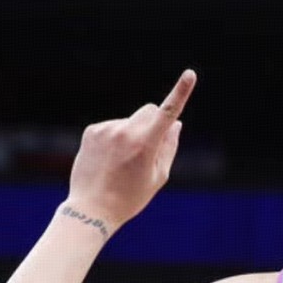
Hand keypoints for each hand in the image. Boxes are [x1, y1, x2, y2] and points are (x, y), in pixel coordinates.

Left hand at [65, 70, 196, 230]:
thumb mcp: (157, 177)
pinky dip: (116, 138)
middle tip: (149, 149)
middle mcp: (125, 132)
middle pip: (149, 111)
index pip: (167, 112)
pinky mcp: (92, 131)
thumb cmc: (129, 197)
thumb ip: (169, 147)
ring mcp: (106, 129)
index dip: (181, 92)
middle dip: (154, 122)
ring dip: (133, 134)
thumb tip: (176, 123)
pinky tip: (108, 159)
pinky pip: (113, 127)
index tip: (190, 73)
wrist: (91, 209)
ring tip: (122, 162)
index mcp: (146, 145)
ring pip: (131, 121)